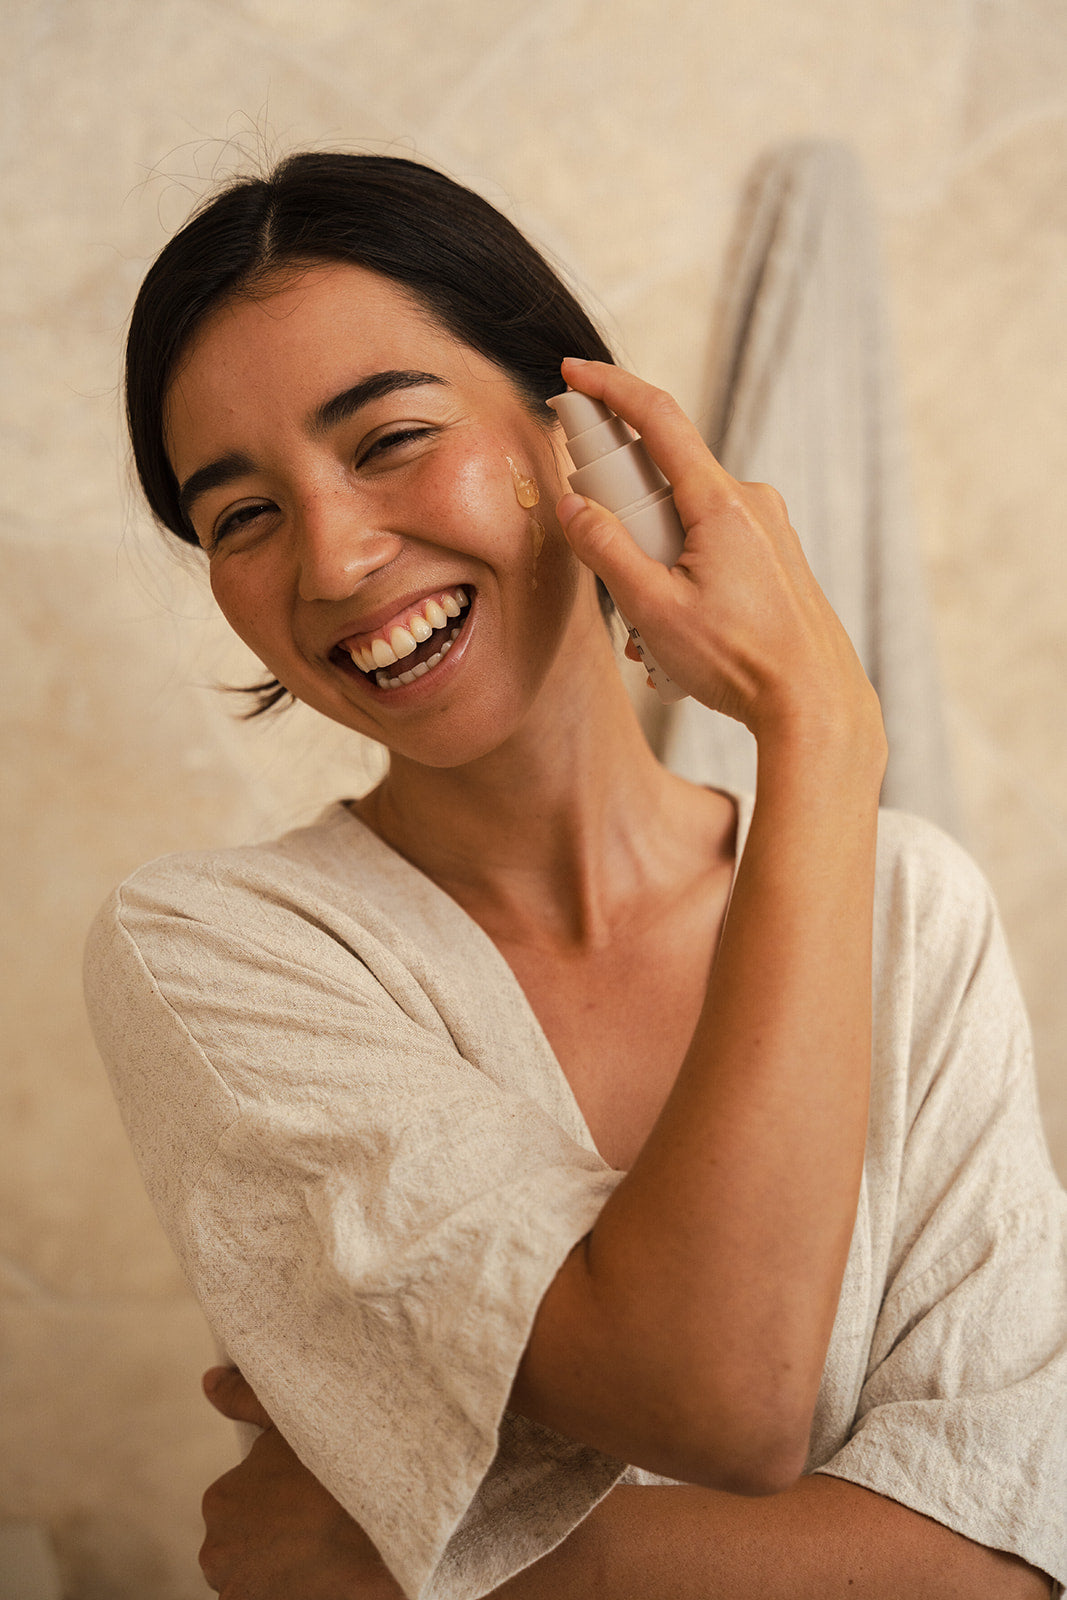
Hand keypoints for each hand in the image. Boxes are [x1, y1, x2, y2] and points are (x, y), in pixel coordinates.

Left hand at [199, 1367, 402, 1599]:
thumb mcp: (289, 1423)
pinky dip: (292, 1591)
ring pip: (256, 1581)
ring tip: (323, 1554)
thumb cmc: (337, 1471)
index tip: (307, 1499)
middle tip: (317, 1527)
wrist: (384, 1531)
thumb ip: (243, 1399)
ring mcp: (237, 1592)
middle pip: (244, 1549)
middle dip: (273, 1542)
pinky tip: (320, 1578)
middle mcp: (217, 1552)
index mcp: (220, 1502)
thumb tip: (208, 1381)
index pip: (238, 1508)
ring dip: (282, 1571)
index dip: (276, 1504)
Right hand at [555, 358, 880, 746]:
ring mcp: (768, 529)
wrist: (815, 704)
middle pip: (664, 479)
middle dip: (623, 519)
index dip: (611, 388)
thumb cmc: (740, 661)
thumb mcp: (654, 609)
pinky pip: (710, 547)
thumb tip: (572, 507)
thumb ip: (606, 550)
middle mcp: (751, 502)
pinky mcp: (774, 557)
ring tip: (651, 635)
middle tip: (611, 579)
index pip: (659, 418)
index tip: (574, 373)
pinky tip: (676, 637)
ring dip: (651, 564)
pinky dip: (680, 578)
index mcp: (721, 502)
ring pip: (684, 522)